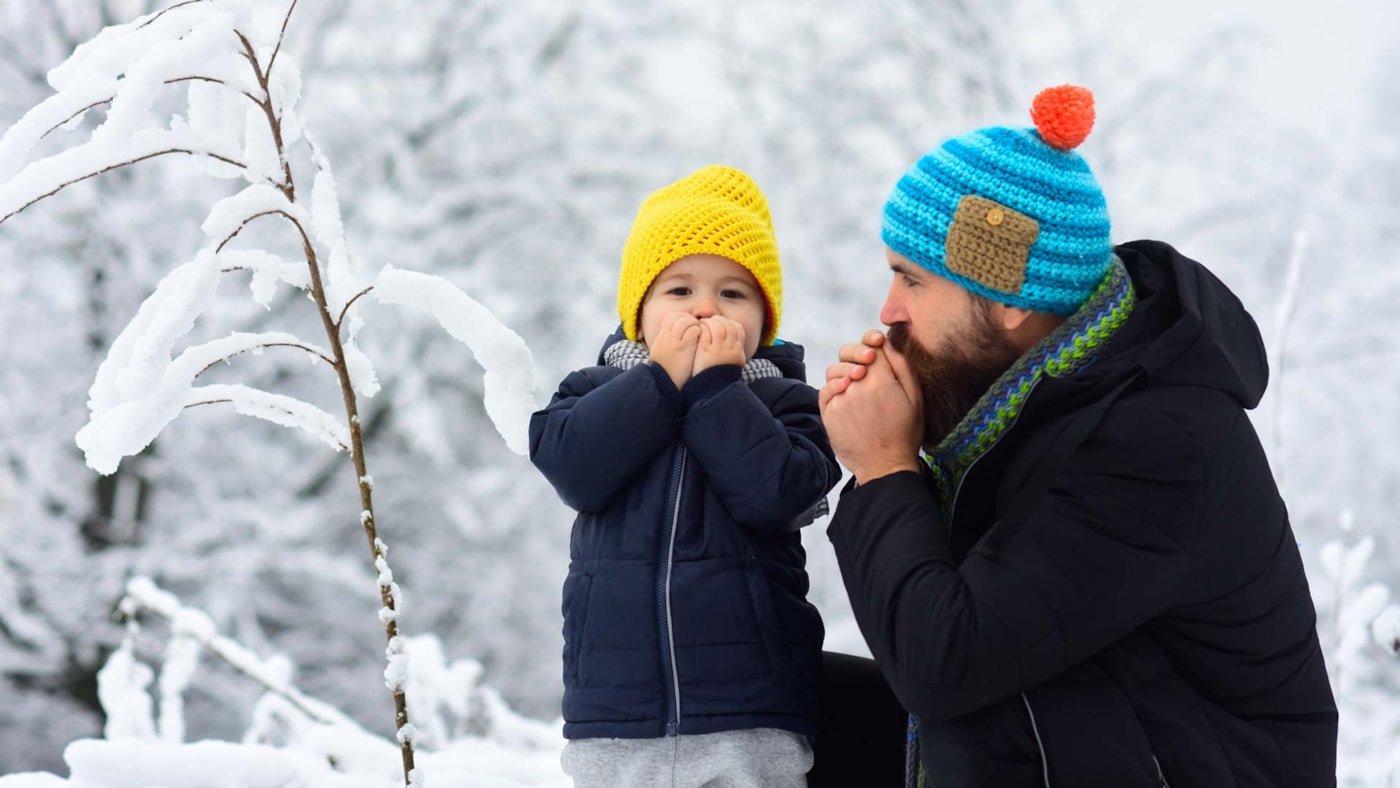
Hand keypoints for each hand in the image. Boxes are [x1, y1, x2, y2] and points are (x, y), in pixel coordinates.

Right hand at [648, 311, 701, 386]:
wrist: (665, 385)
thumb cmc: (667, 372)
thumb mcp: (662, 353)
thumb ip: (669, 342)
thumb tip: (678, 335)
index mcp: (662, 337)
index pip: (671, 316)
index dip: (683, 317)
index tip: (690, 325)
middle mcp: (666, 336)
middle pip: (678, 316)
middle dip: (690, 319)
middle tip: (698, 328)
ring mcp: (674, 341)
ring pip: (685, 320)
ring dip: (695, 324)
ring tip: (701, 333)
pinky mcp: (683, 348)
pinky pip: (693, 330)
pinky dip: (700, 331)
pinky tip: (703, 339)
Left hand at [693, 316, 746, 373]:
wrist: (713, 390)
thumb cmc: (720, 378)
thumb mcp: (732, 365)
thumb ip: (732, 352)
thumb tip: (733, 343)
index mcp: (737, 351)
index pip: (738, 329)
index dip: (730, 323)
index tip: (723, 323)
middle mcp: (730, 348)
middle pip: (729, 325)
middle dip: (720, 320)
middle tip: (712, 320)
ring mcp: (719, 349)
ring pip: (718, 326)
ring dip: (711, 322)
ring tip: (704, 323)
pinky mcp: (706, 350)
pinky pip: (707, 332)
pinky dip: (703, 327)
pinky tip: (698, 328)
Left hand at [819, 330, 922, 483]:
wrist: (885, 466)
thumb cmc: (904, 433)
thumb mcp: (915, 398)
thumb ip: (901, 366)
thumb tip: (886, 344)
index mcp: (880, 380)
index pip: (871, 345)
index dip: (873, 340)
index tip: (877, 342)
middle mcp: (856, 387)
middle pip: (849, 355)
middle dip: (858, 351)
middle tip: (867, 359)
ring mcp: (840, 400)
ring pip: (835, 371)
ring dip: (845, 369)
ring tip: (858, 378)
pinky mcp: (829, 414)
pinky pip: (825, 390)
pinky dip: (833, 385)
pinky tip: (845, 389)